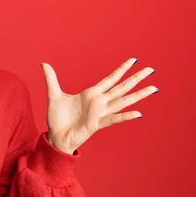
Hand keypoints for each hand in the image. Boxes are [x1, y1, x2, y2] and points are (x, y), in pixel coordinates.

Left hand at [41, 58, 157, 153]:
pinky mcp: (97, 124)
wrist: (56, 136)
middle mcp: (99, 102)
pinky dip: (125, 116)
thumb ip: (51, 79)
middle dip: (136, 78)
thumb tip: (44, 63)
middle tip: (151, 69)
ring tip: (153, 88)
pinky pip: (113, 119)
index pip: (110, 79)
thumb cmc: (57, 119)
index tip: (133, 60)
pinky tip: (138, 113)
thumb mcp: (53, 95)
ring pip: (122, 101)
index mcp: (91, 94)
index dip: (121, 70)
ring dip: (137, 95)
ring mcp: (100, 113)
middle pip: (121, 87)